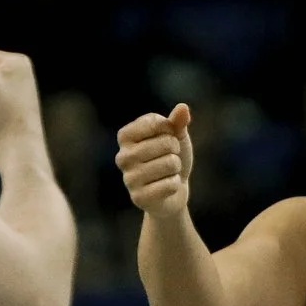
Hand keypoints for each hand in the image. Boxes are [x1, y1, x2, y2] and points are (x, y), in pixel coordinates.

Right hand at [114, 104, 194, 223]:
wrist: (172, 191)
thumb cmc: (170, 157)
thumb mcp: (176, 136)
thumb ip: (178, 121)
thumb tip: (183, 108)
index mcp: (125, 136)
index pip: (155, 122)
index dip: (170, 130)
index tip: (167, 138)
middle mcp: (122, 156)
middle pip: (165, 143)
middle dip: (175, 151)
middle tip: (169, 158)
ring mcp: (128, 178)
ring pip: (170, 164)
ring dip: (176, 168)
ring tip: (167, 172)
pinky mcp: (138, 198)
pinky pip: (170, 185)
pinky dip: (175, 185)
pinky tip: (167, 188)